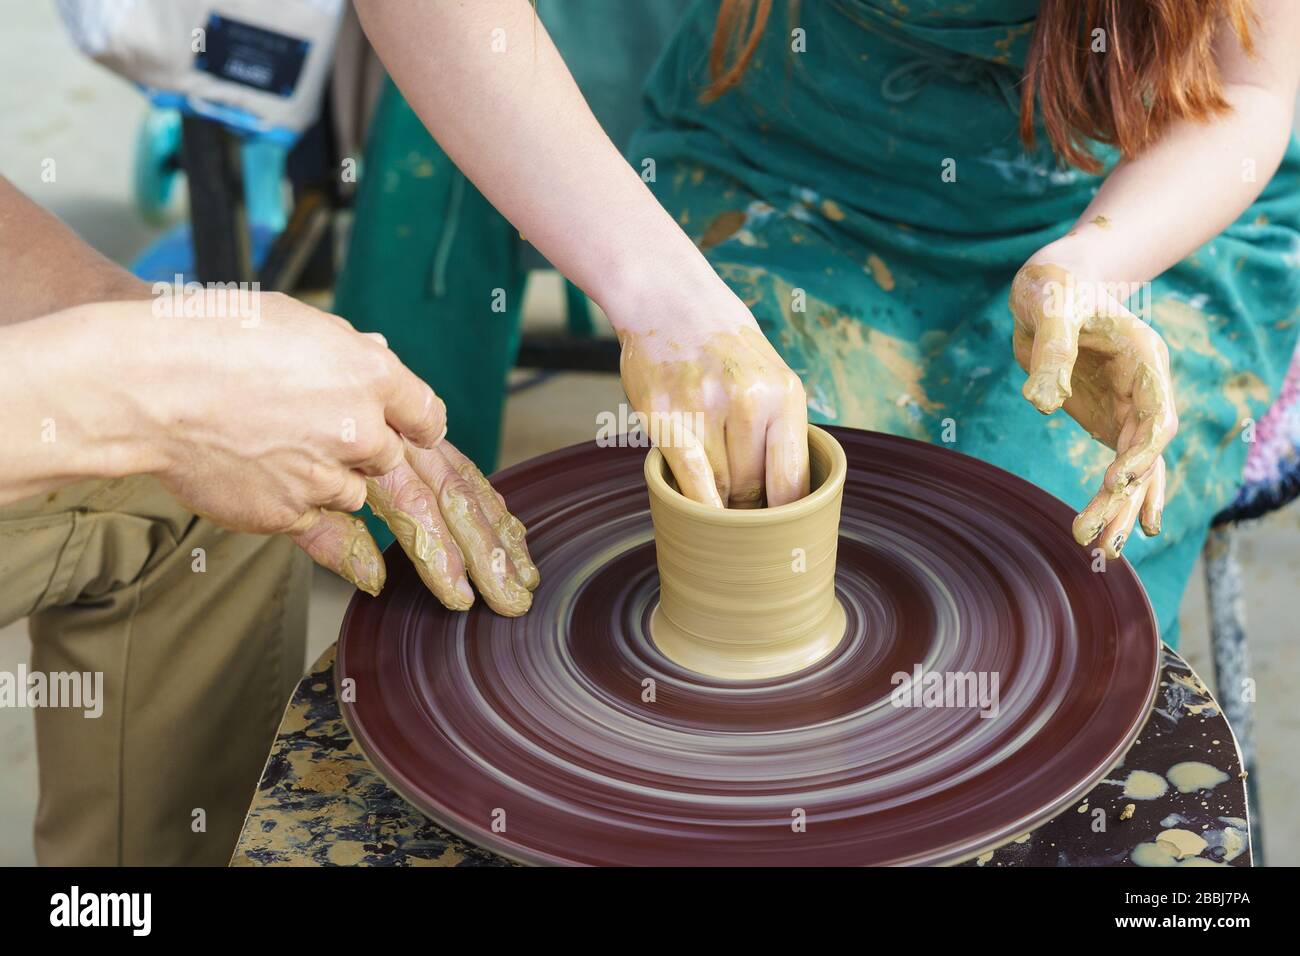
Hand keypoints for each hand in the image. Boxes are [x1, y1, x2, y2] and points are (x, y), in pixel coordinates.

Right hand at [137, 293, 536, 613]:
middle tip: (514, 583)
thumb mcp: (298, 326)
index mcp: (371, 371)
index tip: (463, 482)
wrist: (147, 381)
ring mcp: (330, 472)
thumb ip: (348, 356)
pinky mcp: (291, 509)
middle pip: (441, 487)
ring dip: (439, 564)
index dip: (443, 449)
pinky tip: (378, 583)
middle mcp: (362, 425)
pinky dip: (358, 563)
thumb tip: (378, 359)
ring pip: (398, 521)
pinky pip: (337, 543)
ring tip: (468, 599)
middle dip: (485, 542)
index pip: (432, 419)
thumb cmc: (213, 338)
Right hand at [615, 288, 809, 508]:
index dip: (788, 516)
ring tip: (718, 498)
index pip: (794, 479)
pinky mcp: (663, 415)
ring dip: (718, 501)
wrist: (668, 298)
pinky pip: (688, 478)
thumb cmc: (724, 346)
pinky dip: (696, 502)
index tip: (782, 534)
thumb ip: (778, 430)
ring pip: (719, 486)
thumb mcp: (770, 375)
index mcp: (784, 393)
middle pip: (753, 487)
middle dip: (749, 508)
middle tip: (743, 513)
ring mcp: (704, 407)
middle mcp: (749, 399)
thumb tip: (786, 500)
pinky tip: (698, 513)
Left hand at [1010, 262, 1177, 557]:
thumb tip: (1041, 404)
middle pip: (1146, 453)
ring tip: (1100, 550)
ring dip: (1120, 508)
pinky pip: (1120, 465)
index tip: (1116, 481)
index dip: (1142, 451)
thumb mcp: (1051, 306)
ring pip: (1137, 468)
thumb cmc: (1054, 287)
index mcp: (1144, 358)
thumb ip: (1051, 351)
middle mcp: (1146, 388)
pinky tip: (1110, 533)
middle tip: (1096, 539)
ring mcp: (1128, 407)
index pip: (1156, 415)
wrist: (1050, 286)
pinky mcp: (1107, 419)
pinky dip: (1115, 498)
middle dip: (1124, 497)